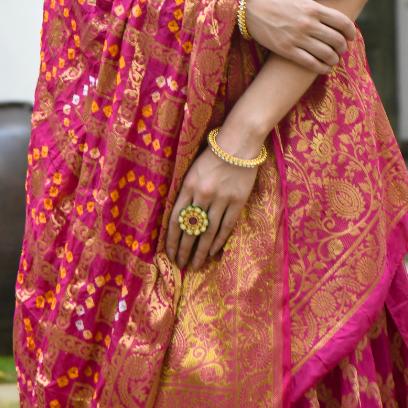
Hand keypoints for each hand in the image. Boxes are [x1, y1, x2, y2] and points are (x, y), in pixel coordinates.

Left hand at [165, 131, 260, 270]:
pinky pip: (225, 226)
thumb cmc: (213, 153)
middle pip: (190, 229)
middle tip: (180, 265)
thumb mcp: (192, 170)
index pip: (175, 219)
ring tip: (195, 265)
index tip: (169, 253)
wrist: (239, 142)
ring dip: (200, 251)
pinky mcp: (237, 201)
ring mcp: (221, 199)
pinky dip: (218, 241)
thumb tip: (179, 217)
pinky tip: (212, 252)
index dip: (171, 239)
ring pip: (207, 232)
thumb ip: (186, 192)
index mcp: (188, 185)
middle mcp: (202, 194)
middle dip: (184, 250)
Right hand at [243, 0, 355, 72]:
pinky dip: (322, 68)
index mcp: (312, 7)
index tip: (351, 35)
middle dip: (343, 46)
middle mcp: (306, 24)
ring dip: (335, 58)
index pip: (342, 22)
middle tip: (342, 47)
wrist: (246, 6)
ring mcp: (296, 38)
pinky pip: (310, 63)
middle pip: (336, 40)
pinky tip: (325, 68)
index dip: (351, 31)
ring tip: (334, 58)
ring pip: (326, 54)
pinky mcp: (286, 50)